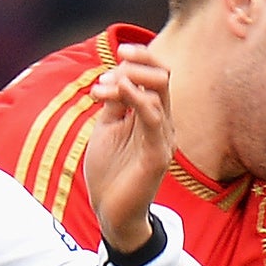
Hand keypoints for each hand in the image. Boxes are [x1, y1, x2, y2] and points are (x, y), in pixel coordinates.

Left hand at [83, 43, 173, 255]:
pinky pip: (153, 119)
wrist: (111, 213)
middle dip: (138, 63)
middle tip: (112, 66)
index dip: (142, 58)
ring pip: (159, 94)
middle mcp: (163, 124)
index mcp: (151, 116)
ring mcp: (163, 139)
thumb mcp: (106, 129)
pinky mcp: (158, 155)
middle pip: (162, 78)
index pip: (156, 76)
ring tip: (102, 87)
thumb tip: (113, 75)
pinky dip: (137, 99)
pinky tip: (119, 89)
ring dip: (129, 81)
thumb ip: (113, 103)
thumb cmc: (110, 173)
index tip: (119, 51)